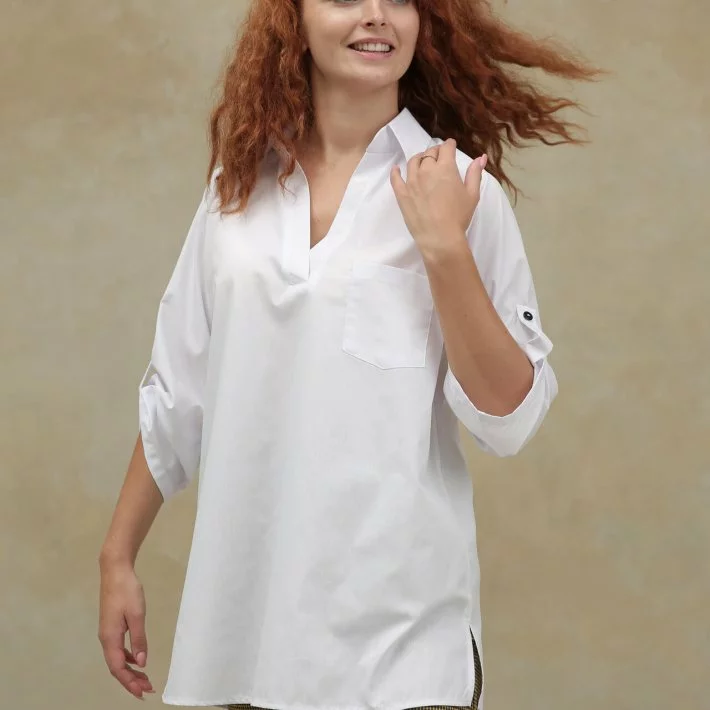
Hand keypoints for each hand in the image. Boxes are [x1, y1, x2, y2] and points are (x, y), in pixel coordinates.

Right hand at [98, 560, 154, 698]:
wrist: (115, 571)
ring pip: (118, 658)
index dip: (129, 682)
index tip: (142, 692)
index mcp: (110, 638)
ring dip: (130, 670)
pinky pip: (119, 648)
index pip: (118, 667)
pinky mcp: (112, 626)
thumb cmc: (127, 591)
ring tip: (145, 679)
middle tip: (147, 689)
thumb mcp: (137, 614)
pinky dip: (129, 657)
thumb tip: (142, 663)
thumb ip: (139, 639)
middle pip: (117, 666)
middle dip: (131, 680)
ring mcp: (108, 632)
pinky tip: (138, 659)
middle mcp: (106, 638)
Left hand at [390, 138, 486, 255]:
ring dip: (419, 158)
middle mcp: (426, 170)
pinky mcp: (402, 194)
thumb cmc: (459, 217)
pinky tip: (396, 169)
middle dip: (436, 152)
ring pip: (413, 162)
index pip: (446, 148)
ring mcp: (411, 181)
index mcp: (445, 168)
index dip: (449, 145)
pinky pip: (395, 178)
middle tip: (439, 156)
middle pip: (429, 153)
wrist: (440, 237)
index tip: (451, 145)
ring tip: (422, 161)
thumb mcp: (472, 194)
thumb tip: (481, 157)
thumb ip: (475, 173)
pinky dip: (396, 172)